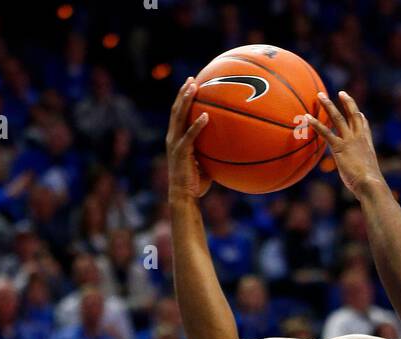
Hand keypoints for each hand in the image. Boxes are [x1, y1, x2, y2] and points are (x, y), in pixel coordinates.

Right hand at [166, 77, 211, 199]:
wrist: (183, 197)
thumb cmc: (195, 183)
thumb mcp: (204, 163)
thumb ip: (211, 151)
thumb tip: (228, 146)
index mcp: (175, 139)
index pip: (177, 115)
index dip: (182, 99)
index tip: (190, 84)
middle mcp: (172, 138)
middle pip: (176, 110)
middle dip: (183, 93)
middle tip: (191, 79)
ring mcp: (175, 145)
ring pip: (179, 117)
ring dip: (186, 100)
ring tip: (194, 87)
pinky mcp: (181, 153)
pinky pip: (190, 136)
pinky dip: (197, 125)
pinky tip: (206, 116)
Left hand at [302, 90, 383, 198]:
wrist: (370, 184)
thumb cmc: (370, 186)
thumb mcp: (369, 177)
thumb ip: (364, 175)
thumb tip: (365, 188)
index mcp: (367, 144)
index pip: (364, 126)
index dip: (361, 118)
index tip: (359, 112)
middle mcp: (359, 138)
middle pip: (353, 115)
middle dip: (347, 102)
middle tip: (340, 92)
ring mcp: (349, 141)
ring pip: (338, 118)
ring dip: (328, 105)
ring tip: (320, 95)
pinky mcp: (339, 148)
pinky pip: (326, 133)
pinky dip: (316, 124)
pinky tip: (308, 117)